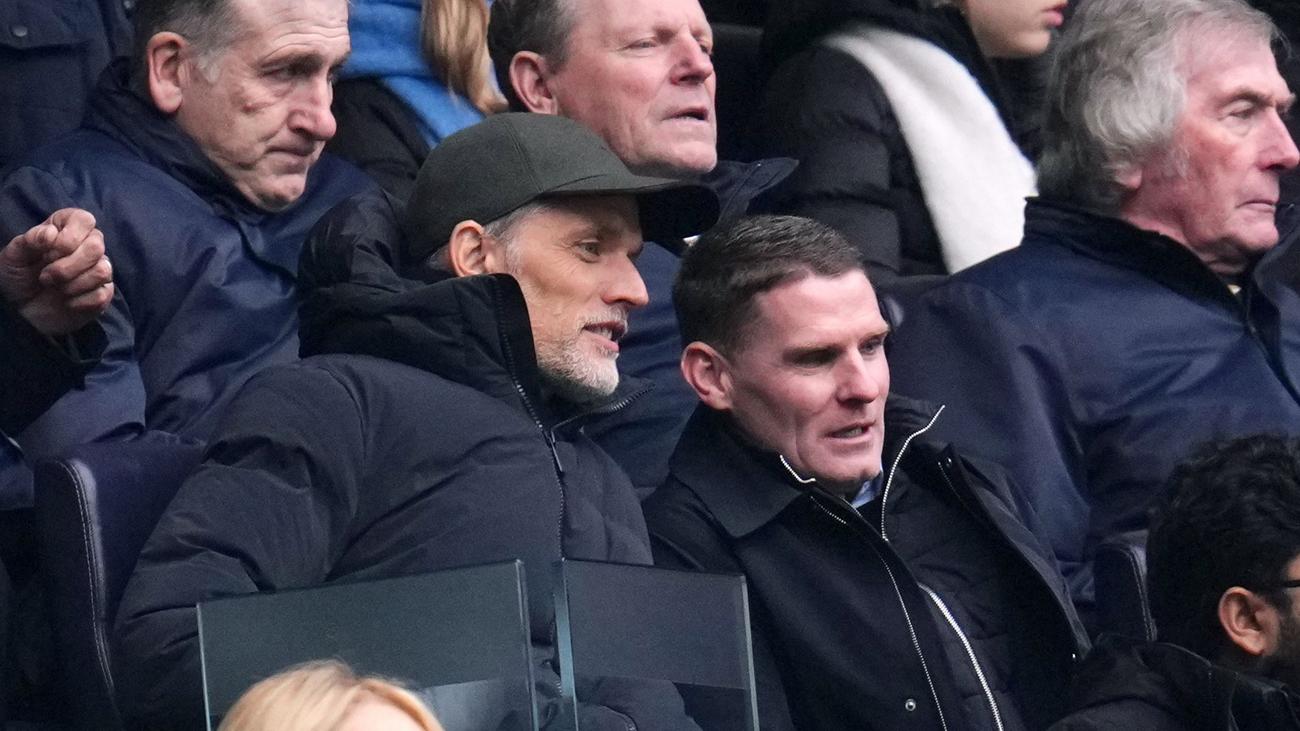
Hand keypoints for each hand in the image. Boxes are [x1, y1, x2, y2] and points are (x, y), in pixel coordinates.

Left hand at [0, 208, 114, 335]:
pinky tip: (66, 302)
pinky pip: (102, 295)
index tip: (47, 253)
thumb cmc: (17, 276)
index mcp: (67, 229)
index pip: (83, 219)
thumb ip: (30, 239)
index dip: (68, 237)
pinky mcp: (102, 293)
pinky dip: (78, 301)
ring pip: (102, 271)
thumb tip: (51, 233)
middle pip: (96, 246)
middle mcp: (87, 246)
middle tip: (46, 276)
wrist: (20, 309)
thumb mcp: (14, 255)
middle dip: (67, 266)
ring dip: (72, 284)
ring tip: (55, 288)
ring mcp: (97, 270)